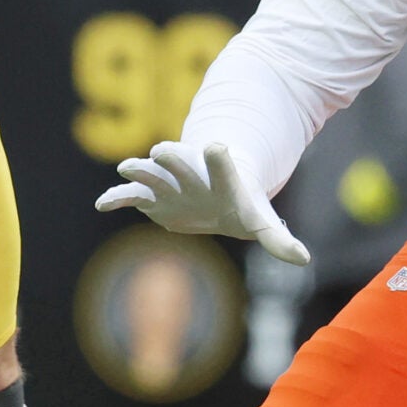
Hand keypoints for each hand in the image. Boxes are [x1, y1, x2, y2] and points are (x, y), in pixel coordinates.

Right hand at [94, 140, 308, 265]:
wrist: (216, 192)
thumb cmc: (240, 204)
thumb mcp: (260, 220)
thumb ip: (277, 238)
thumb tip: (304, 259)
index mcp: (220, 177)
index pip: (222, 165)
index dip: (220, 159)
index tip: (216, 146)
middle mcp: (192, 174)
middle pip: (181, 161)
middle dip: (172, 156)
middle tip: (161, 152)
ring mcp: (169, 183)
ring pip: (152, 172)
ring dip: (139, 170)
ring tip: (127, 169)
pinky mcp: (152, 197)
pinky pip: (130, 196)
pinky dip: (116, 198)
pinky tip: (102, 203)